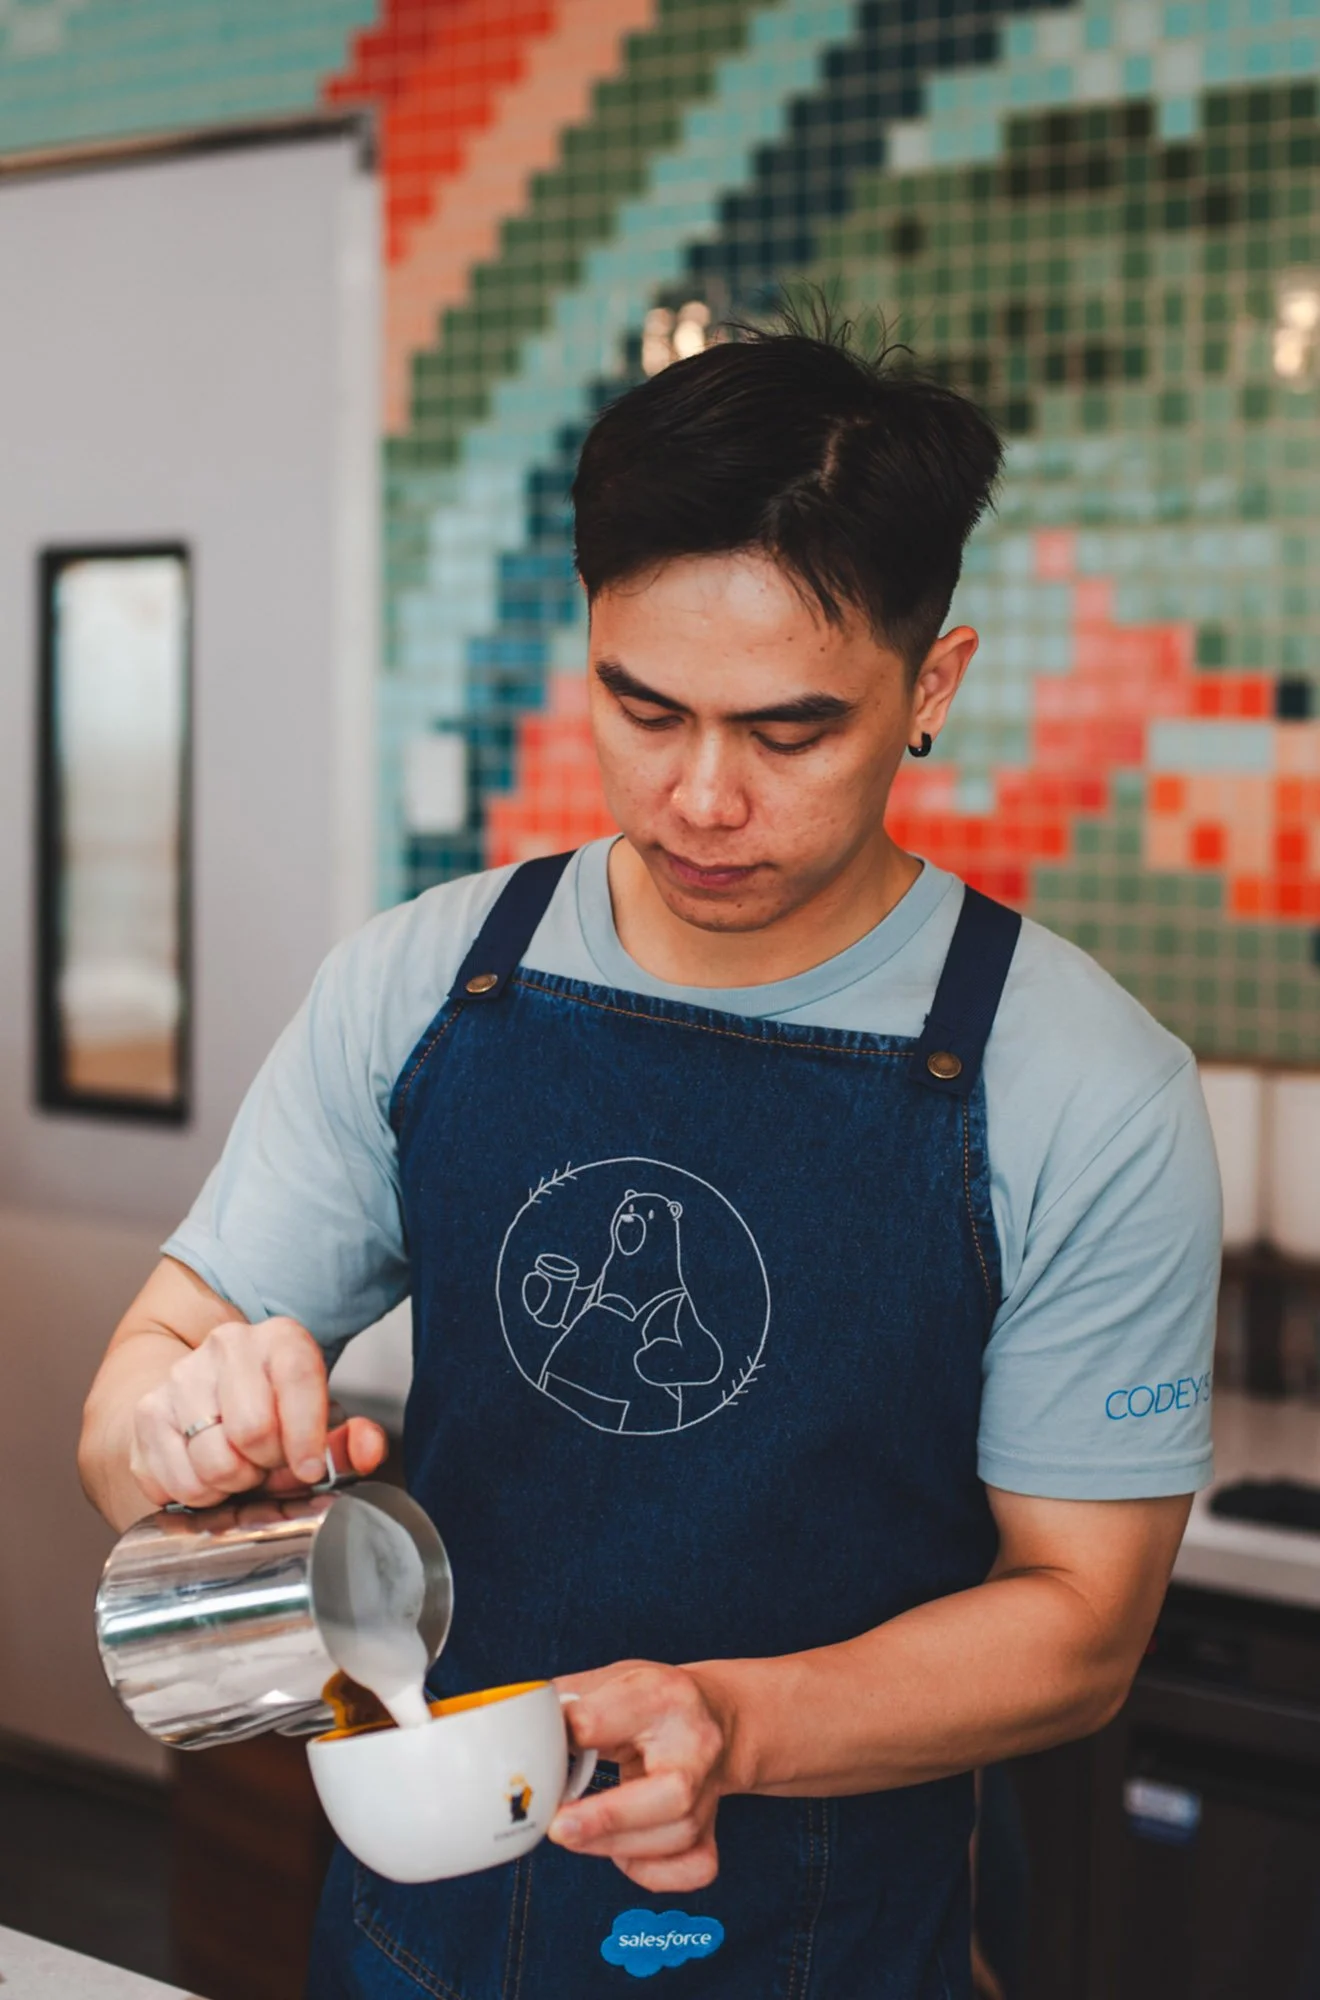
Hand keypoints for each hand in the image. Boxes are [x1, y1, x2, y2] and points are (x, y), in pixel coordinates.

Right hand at [129, 1316, 386, 1509]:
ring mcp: (182, 1376)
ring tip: (240, 1467)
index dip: (306, 1437)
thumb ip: (352, 1441)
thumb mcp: (321, 1422)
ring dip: (233, 1483)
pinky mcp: (148, 1412)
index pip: (297, 1379)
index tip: (309, 1469)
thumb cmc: (275, 1414)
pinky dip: (199, 1493)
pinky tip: (208, 1473)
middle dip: (267, 1465)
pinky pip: (177, 1481)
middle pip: (252, 1430)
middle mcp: (228, 1346)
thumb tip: (367, 1449)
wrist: (210, 1396)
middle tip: (269, 1464)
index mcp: (280, 1339)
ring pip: (212, 1461)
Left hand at [548, 1661, 734, 1892]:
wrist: (717, 1715)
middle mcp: (697, 1745)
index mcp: (664, 1695)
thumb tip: (520, 1729)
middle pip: (671, 1794)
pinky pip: (692, 1868)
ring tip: (575, 1833)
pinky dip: (652, 1872)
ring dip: (612, 1845)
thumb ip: (569, 1701)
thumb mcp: (613, 1678)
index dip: (567, 1736)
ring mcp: (710, 1791)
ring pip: (674, 1838)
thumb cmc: (656, 1699)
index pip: (608, 1720)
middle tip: (557, 1827)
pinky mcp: (712, 1829)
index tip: (538, 1751)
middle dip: (606, 1818)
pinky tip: (624, 1852)